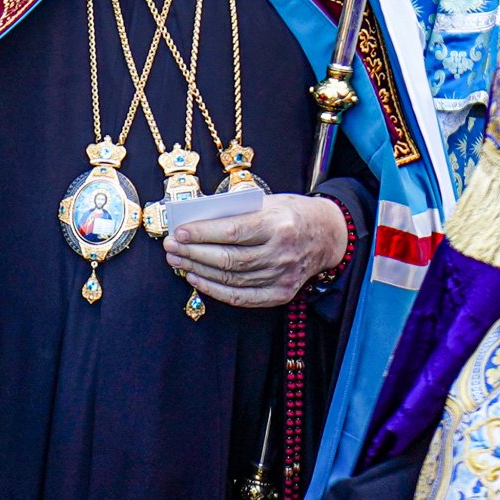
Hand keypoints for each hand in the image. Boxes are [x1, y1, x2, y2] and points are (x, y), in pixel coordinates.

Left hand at [164, 194, 345, 307]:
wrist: (328, 235)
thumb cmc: (292, 214)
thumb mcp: (268, 202)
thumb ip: (237, 212)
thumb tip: (197, 221)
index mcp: (278, 224)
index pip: (233, 232)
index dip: (202, 233)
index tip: (179, 231)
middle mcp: (281, 253)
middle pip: (228, 258)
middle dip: (193, 253)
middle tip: (171, 247)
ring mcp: (282, 276)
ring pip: (231, 279)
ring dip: (198, 270)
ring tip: (177, 260)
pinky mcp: (281, 293)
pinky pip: (241, 297)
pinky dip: (215, 290)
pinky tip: (196, 278)